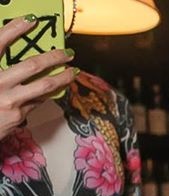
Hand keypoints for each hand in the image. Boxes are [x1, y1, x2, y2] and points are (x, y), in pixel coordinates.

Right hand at [0, 20, 74, 140]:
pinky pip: (37, 100)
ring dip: (62, 78)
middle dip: (53, 57)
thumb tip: (15, 52)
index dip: (15, 29)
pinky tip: (58, 88)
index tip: (31, 20)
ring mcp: (9, 100)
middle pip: (31, 65)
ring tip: (73, 71)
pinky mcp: (18, 115)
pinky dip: (48, 93)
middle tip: (67, 52)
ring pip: (43, 86)